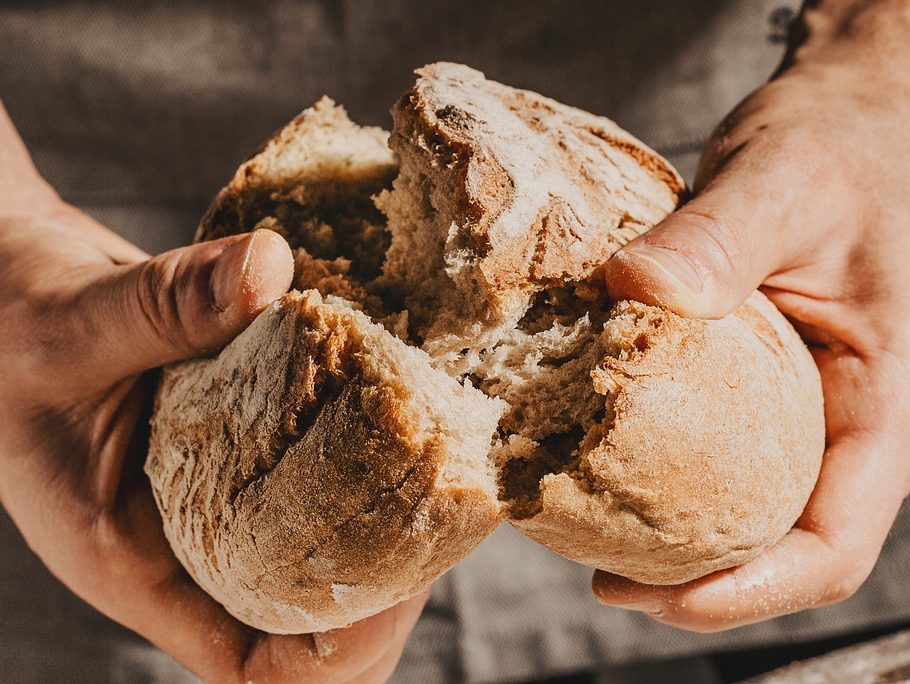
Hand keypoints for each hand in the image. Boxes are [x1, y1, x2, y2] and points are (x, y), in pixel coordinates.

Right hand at [0, 105, 426, 681]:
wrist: (11, 295)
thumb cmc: (10, 330)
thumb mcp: (69, 327)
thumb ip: (161, 305)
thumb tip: (268, 269)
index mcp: (137, 561)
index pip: (252, 662)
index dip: (334, 650)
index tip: (399, 584)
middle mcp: (192, 538)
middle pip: (313, 610)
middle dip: (389, 577)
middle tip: (443, 501)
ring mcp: (223, 490)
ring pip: (325, 535)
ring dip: (389, 506)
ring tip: (440, 450)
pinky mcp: (245, 438)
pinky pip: (316, 460)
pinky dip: (362, 438)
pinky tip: (401, 390)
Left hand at [596, 0, 909, 630]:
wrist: (843, 119)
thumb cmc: (839, 147)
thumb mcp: (784, 184)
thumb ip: (720, 238)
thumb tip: (633, 288)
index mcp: (878, 399)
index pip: (836, 539)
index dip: (755, 590)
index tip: (663, 598)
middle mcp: (838, 417)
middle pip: (779, 543)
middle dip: (699, 584)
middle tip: (606, 584)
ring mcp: (792, 402)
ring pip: (742, 504)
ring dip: (674, 539)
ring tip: (589, 538)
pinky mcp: (747, 376)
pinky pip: (708, 446)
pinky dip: (656, 471)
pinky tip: (594, 458)